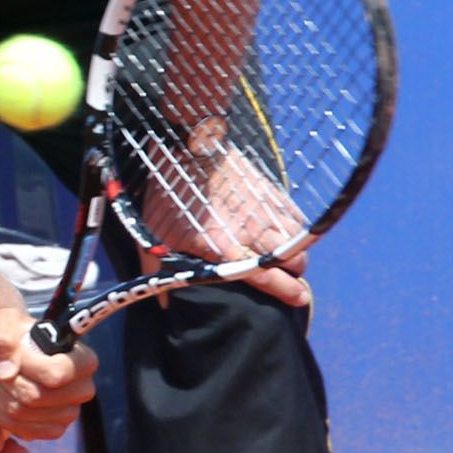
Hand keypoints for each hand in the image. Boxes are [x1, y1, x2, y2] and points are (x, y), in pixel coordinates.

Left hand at [0, 308, 97, 439]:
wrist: (13, 359)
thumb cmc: (16, 337)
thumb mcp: (6, 321)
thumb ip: (4, 334)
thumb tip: (6, 371)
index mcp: (84, 360)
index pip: (55, 374)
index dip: (24, 367)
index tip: (9, 354)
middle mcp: (83, 390)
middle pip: (33, 397)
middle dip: (1, 382)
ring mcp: (69, 414)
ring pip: (20, 414)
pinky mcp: (53, 430)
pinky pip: (19, 429)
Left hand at [145, 144, 312, 307]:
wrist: (186, 147)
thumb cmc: (167, 195)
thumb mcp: (153, 237)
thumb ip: (159, 272)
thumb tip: (162, 305)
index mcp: (223, 247)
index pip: (265, 276)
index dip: (287, 291)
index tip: (299, 300)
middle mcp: (251, 231)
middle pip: (292, 261)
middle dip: (293, 273)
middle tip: (285, 277)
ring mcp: (264, 210)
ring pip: (298, 240)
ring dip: (296, 252)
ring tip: (286, 258)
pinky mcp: (271, 192)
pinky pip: (296, 217)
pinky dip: (295, 230)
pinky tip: (286, 234)